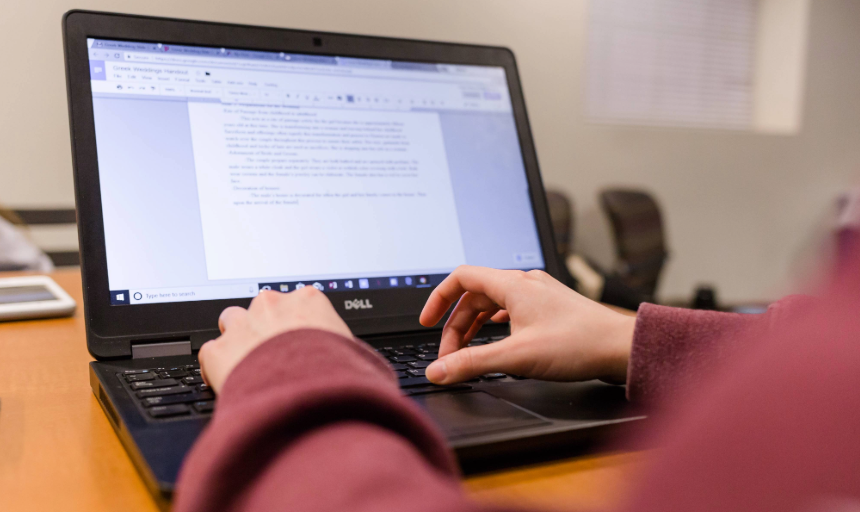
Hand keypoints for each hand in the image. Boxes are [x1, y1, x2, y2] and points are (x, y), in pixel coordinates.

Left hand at [199, 287, 352, 392]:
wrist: (310, 397)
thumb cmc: (336, 376)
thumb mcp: (351, 351)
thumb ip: (338, 344)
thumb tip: (346, 358)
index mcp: (308, 300)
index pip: (296, 302)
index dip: (294, 324)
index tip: (296, 340)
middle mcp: (272, 305)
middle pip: (262, 308)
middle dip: (265, 328)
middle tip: (274, 356)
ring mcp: (243, 325)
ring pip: (231, 321)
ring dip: (237, 339)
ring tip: (248, 366)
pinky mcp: (219, 351)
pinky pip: (210, 353)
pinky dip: (217, 368)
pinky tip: (229, 384)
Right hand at [419, 266, 635, 384]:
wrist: (620, 347)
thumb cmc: (579, 344)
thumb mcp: (516, 357)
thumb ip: (472, 363)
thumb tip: (438, 371)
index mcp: (513, 285)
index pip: (461, 277)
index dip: (438, 298)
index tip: (426, 322)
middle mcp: (525, 283)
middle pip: (475, 295)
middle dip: (456, 325)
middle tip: (450, 355)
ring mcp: (539, 293)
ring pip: (493, 303)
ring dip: (475, 326)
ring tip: (468, 352)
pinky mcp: (549, 307)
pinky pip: (511, 309)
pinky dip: (495, 325)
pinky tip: (497, 342)